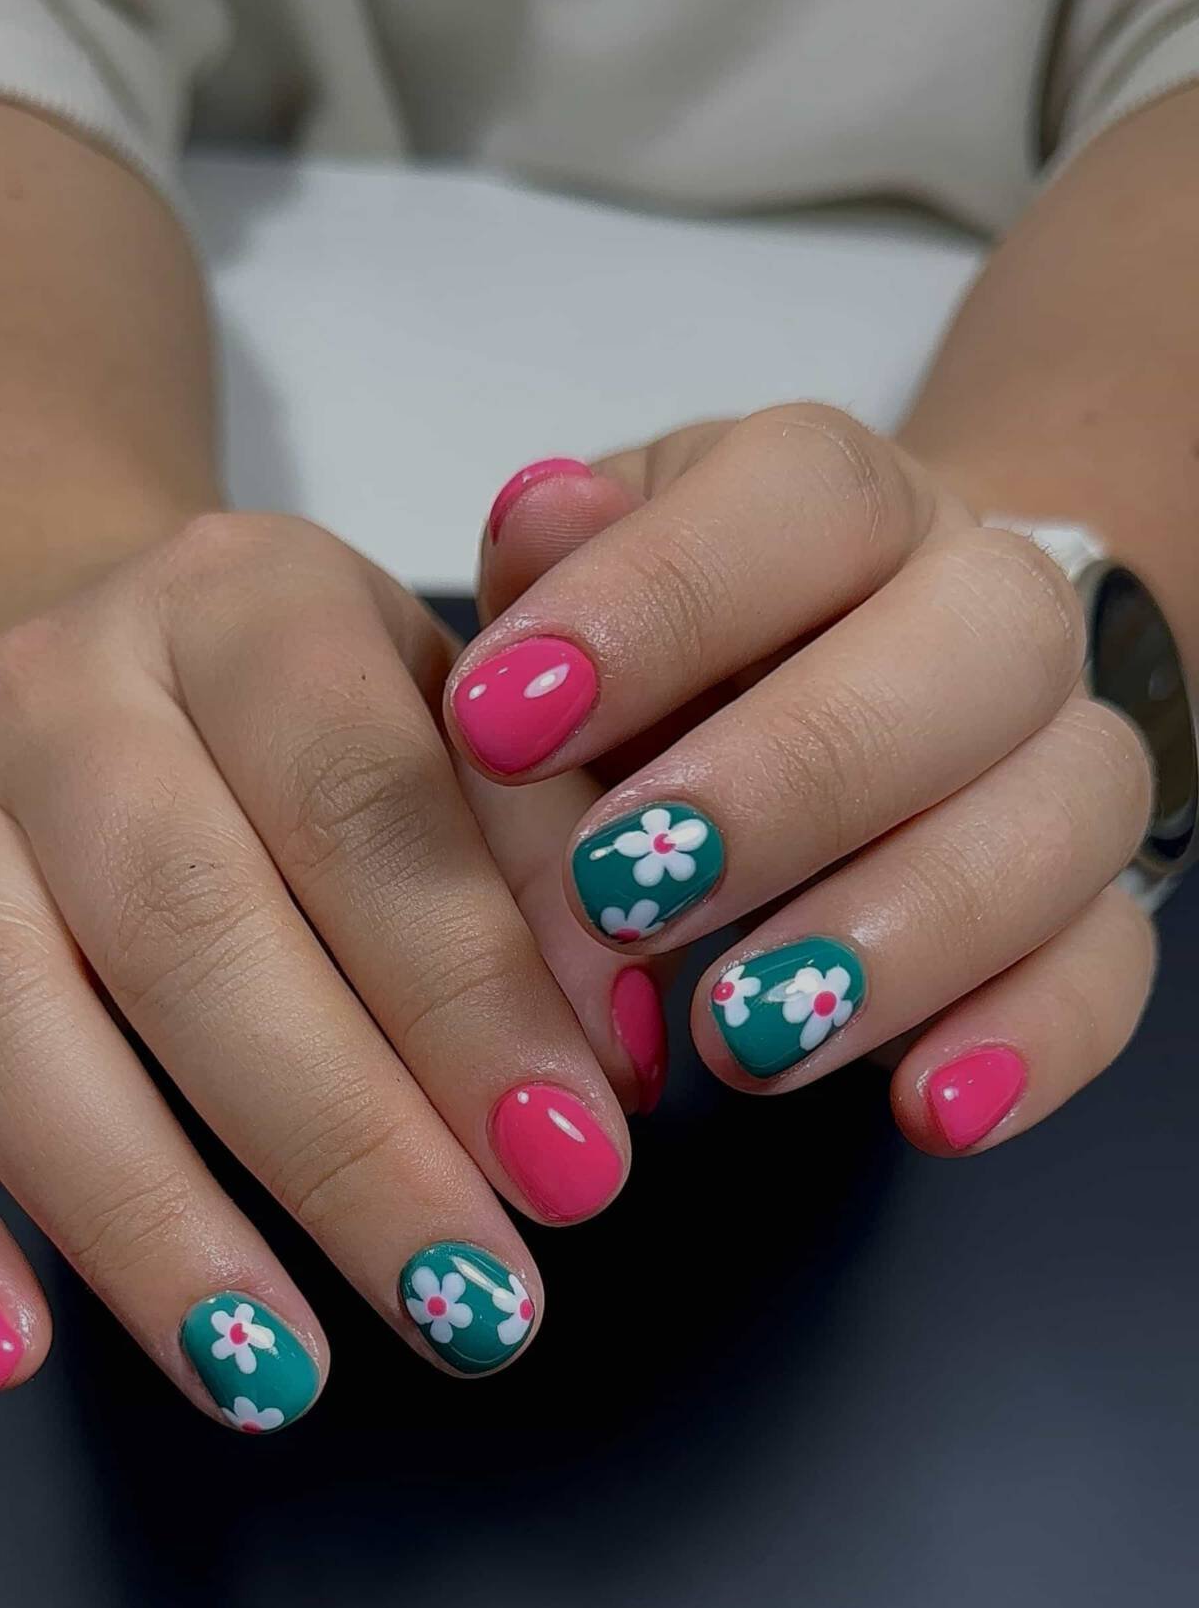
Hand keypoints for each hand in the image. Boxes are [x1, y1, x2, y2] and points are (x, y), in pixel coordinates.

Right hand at [0, 514, 646, 1424]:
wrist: (101, 649)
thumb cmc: (329, 722)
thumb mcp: (475, 724)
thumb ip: (556, 864)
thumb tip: (609, 1072)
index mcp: (247, 602)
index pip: (363, 804)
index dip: (473, 1000)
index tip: (577, 1171)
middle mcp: (61, 690)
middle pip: (182, 923)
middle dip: (340, 1142)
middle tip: (467, 1306)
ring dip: (136, 1214)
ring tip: (270, 1376)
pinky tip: (8, 1351)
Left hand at [452, 412, 1157, 1152]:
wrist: (839, 697)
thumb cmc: (672, 671)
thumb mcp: (577, 611)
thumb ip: (547, 592)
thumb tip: (538, 520)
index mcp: (849, 504)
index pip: (805, 494)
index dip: (655, 604)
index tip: (497, 726)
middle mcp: (988, 607)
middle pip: (977, 640)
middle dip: (793, 780)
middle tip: (620, 899)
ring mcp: (1062, 756)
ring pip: (1065, 810)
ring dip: (902, 937)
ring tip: (737, 1043)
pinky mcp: (1092, 907)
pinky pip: (1111, 965)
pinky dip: (1030, 1043)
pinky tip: (929, 1112)